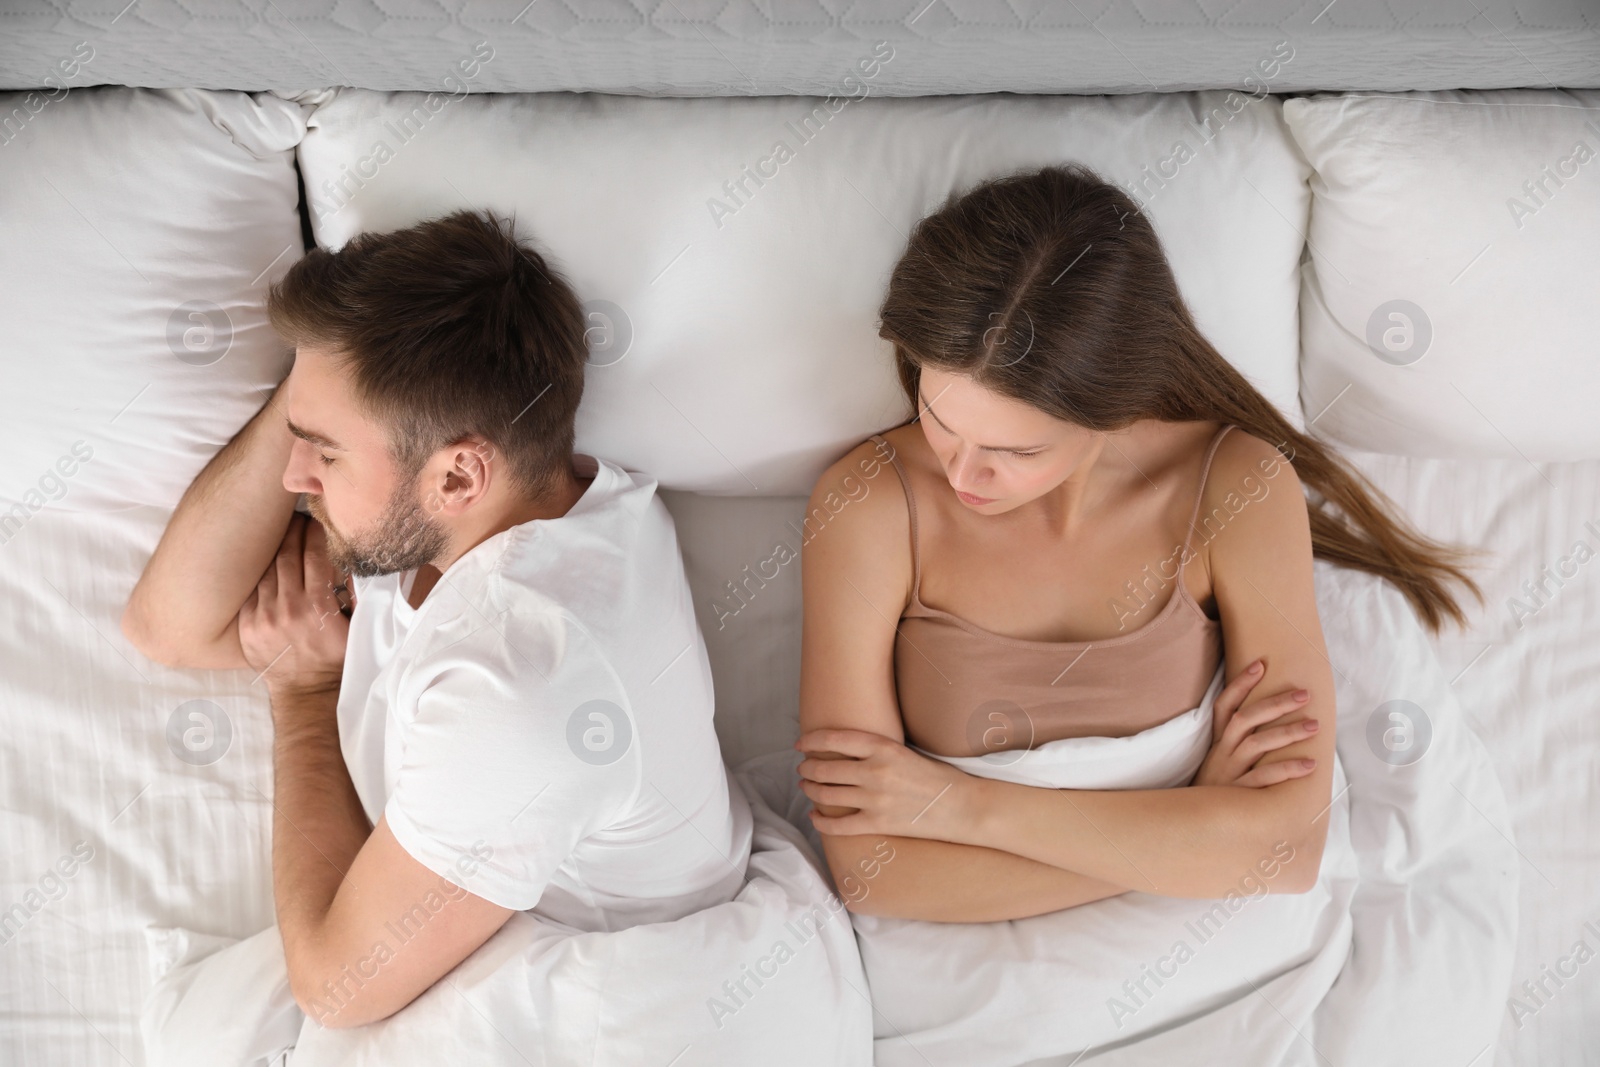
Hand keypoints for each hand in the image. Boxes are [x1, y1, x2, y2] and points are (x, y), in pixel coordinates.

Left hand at [240, 513, 349, 703]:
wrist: (307, 692)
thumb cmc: (336, 658)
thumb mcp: (356, 627)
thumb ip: (353, 593)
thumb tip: (351, 559)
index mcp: (317, 605)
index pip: (314, 555)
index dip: (315, 532)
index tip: (317, 520)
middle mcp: (288, 607)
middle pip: (286, 555)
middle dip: (292, 532)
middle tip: (296, 518)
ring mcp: (264, 616)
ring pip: (267, 569)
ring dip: (274, 549)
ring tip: (280, 535)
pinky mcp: (247, 625)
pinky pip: (252, 590)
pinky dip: (260, 574)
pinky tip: (266, 565)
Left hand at [794, 729, 976, 841]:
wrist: (962, 806)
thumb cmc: (937, 777)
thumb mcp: (905, 751)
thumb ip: (876, 751)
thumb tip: (844, 751)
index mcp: (883, 748)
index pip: (835, 739)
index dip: (812, 741)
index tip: (801, 744)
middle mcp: (875, 771)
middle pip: (826, 768)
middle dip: (808, 768)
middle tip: (803, 769)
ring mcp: (875, 799)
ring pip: (827, 794)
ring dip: (811, 791)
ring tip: (807, 789)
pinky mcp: (878, 824)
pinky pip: (838, 825)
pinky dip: (822, 821)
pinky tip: (816, 817)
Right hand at [1190, 659, 1317, 787]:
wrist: (1190, 829)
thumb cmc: (1213, 795)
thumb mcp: (1217, 766)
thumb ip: (1236, 747)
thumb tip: (1266, 726)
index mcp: (1216, 745)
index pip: (1224, 706)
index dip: (1240, 684)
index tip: (1260, 664)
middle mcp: (1221, 755)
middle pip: (1245, 720)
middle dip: (1274, 703)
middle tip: (1304, 694)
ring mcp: (1228, 775)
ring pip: (1257, 745)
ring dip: (1287, 732)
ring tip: (1315, 725)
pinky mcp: (1237, 796)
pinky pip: (1263, 779)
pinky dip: (1287, 769)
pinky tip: (1310, 764)